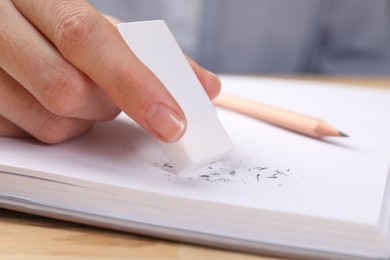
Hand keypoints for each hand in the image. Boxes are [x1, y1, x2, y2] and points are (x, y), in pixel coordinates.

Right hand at [0, 0, 220, 143]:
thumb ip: (151, 55)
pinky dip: (57, 127)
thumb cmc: (57, 24)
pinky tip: (50, 104)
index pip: (87, 39)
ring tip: (79, 94)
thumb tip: (206, 87)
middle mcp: (1, 29)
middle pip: (68, 90)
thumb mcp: (100, 26)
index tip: (172, 121)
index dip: (134, 84)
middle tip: (111, 94)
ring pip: (51, 123)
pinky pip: (30, 136)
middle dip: (106, 104)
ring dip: (83, 121)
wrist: (2, 21)